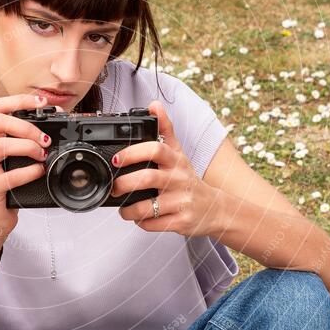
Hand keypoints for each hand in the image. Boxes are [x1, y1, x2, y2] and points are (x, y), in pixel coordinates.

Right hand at [0, 93, 64, 240]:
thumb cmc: (5, 187)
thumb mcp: (13, 159)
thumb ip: (26, 141)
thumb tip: (54, 123)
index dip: (19, 100)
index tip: (41, 103)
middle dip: (26, 126)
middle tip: (45, 139)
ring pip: (1, 145)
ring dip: (28, 147)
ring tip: (43, 154)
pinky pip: (8, 176)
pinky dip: (28, 172)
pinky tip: (39, 172)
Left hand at [109, 100, 220, 236]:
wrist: (215, 209)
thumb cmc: (188, 179)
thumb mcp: (178, 153)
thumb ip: (165, 129)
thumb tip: (153, 104)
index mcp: (175, 160)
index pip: (155, 149)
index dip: (133, 152)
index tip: (116, 158)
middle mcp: (179, 179)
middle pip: (148, 178)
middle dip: (124, 184)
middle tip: (114, 187)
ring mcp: (181, 202)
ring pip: (148, 207)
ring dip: (128, 210)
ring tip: (123, 208)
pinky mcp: (181, 222)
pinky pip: (154, 224)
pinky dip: (141, 222)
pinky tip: (139, 218)